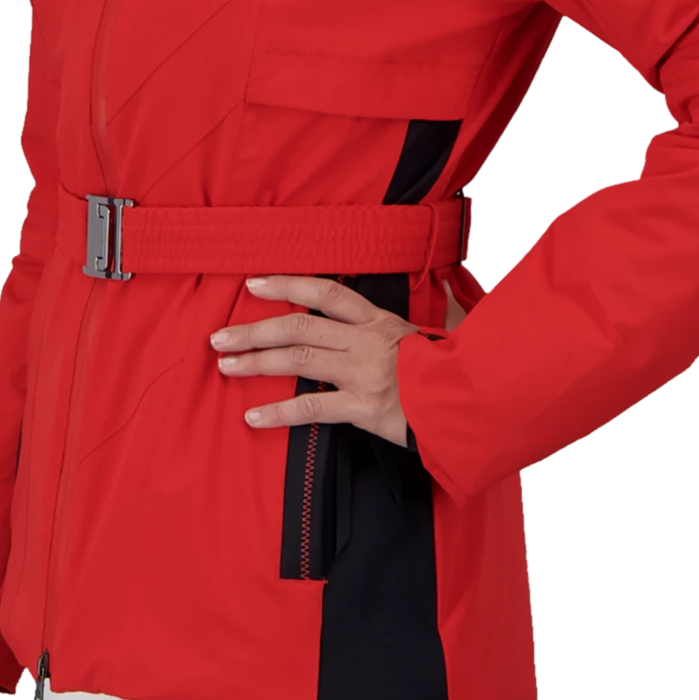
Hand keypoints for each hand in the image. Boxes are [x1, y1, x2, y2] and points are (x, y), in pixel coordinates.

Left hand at [209, 273, 465, 447]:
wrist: (478, 402)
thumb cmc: (462, 367)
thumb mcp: (447, 329)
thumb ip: (437, 309)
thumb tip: (445, 288)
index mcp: (381, 321)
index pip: (327, 293)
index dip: (288, 285)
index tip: (254, 283)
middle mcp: (366, 342)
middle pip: (299, 328)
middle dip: (255, 330)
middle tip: (220, 335)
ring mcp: (362, 374)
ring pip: (298, 363)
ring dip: (256, 362)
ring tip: (226, 365)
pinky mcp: (363, 408)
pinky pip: (312, 409)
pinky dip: (279, 413)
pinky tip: (252, 416)